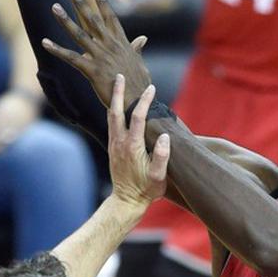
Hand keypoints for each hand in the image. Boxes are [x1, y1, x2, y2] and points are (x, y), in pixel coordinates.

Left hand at [42, 0, 153, 108]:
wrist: (137, 102)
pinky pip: (70, 57)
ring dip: (65, 20)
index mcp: (121, 43)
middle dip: (82, 4)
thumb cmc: (139, 84)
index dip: (103, 4)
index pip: (111, 18)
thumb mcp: (139, 63)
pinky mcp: (91, 70)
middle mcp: (110, 46)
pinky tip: (45, 42)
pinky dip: (56, 49)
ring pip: (79, 34)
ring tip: (55, 7)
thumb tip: (142, 38)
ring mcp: (100, 57)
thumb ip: (136, 49)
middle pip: (93, 20)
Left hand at [107, 75, 169, 206]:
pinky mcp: (112, 148)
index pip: (138, 117)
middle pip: (117, 111)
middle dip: (118, 92)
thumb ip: (162, 157)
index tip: (151, 88)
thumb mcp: (159, 176)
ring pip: (111, 117)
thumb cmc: (146, 190)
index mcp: (132, 146)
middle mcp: (120, 142)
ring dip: (114, 99)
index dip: (145, 102)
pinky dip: (113, 111)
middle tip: (119, 75)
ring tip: (116, 85)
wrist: (126, 201)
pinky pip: (111, 124)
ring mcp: (114, 144)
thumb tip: (165, 137)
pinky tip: (116, 106)